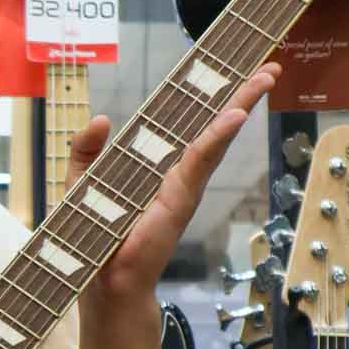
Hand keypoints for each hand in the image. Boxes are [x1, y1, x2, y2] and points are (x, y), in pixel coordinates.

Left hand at [66, 63, 279, 315]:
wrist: (102, 281)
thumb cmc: (95, 236)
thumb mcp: (81, 182)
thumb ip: (86, 149)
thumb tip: (102, 118)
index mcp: (157, 165)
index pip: (186, 123)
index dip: (206, 96)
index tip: (230, 69)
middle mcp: (177, 173)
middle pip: (211, 124)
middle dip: (240, 94)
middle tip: (267, 66)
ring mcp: (183, 186)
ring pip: (216, 136)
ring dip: (240, 104)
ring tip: (265, 76)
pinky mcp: (179, 200)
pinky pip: (201, 161)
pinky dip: (218, 136)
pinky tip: (237, 114)